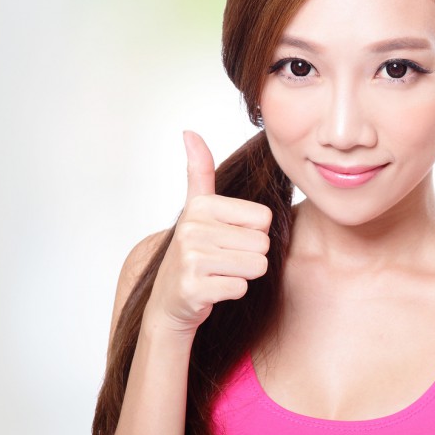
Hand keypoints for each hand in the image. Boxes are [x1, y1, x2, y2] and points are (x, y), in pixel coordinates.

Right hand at [142, 131, 272, 337]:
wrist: (169, 303)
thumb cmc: (194, 254)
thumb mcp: (197, 209)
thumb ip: (199, 171)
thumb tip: (189, 132)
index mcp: (201, 206)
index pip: (264, 218)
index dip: (252, 234)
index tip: (226, 239)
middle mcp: (192, 228)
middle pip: (263, 243)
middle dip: (249, 256)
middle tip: (222, 261)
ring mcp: (191, 258)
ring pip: (257, 265)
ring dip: (242, 275)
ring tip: (217, 273)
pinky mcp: (194, 287)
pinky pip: (242, 287)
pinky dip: (232, 293)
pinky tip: (211, 289)